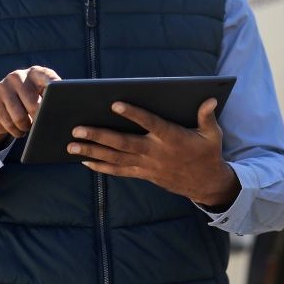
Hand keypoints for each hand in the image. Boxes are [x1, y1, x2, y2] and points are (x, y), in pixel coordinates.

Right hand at [0, 65, 59, 148]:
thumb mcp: (39, 97)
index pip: (48, 77)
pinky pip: (8, 123)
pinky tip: (18, 129)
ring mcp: (3, 86)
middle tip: (41, 123)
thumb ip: (50, 99)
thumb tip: (63, 112)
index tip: (61, 94)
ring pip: (20, 117)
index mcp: (35, 73)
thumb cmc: (27, 103)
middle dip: (39, 118)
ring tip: (29, 126)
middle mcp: (18, 76)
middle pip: (34, 104)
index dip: (55, 86)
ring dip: (26, 127)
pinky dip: (16, 131)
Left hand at [67, 98, 239, 208]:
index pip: (150, 123)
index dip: (133, 114)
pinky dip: (101, 166)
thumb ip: (207, 116)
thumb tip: (210, 99)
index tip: (115, 104)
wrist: (206, 184)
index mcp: (172, 137)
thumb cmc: (208, 152)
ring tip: (71, 145)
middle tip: (77, 128)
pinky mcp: (143, 174)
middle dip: (99, 136)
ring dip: (92, 151)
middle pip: (123, 143)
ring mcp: (147, 165)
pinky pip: (119, 171)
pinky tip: (84, 160)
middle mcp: (156, 152)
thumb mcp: (213, 134)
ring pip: (116, 158)